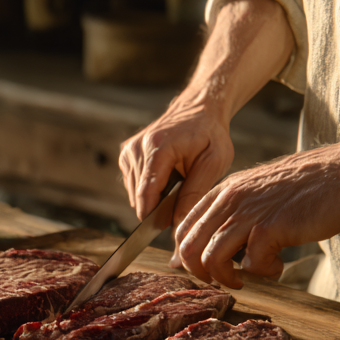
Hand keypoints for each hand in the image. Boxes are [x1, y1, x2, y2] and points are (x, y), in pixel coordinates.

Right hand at [119, 98, 235, 233]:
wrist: (199, 109)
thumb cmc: (210, 134)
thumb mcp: (214, 162)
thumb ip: (194, 193)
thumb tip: (178, 223)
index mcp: (158, 147)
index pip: (146, 192)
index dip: (153, 216)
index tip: (165, 229)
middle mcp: (137, 148)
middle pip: (140, 197)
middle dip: (159, 206)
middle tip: (183, 197)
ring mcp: (129, 150)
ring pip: (135, 194)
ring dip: (154, 197)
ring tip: (177, 183)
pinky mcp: (126, 154)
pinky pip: (134, 186)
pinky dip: (149, 188)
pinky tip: (166, 177)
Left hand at [173, 148, 339, 287]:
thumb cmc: (307, 185)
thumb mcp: (260, 189)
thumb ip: (237, 210)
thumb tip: (218, 242)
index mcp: (224, 190)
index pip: (184, 227)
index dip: (186, 256)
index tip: (203, 270)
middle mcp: (230, 199)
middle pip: (189, 247)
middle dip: (200, 273)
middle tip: (221, 281)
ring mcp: (249, 213)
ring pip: (211, 258)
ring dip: (226, 278)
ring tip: (244, 280)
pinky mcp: (271, 228)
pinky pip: (251, 264)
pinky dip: (263, 272)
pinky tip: (278, 264)